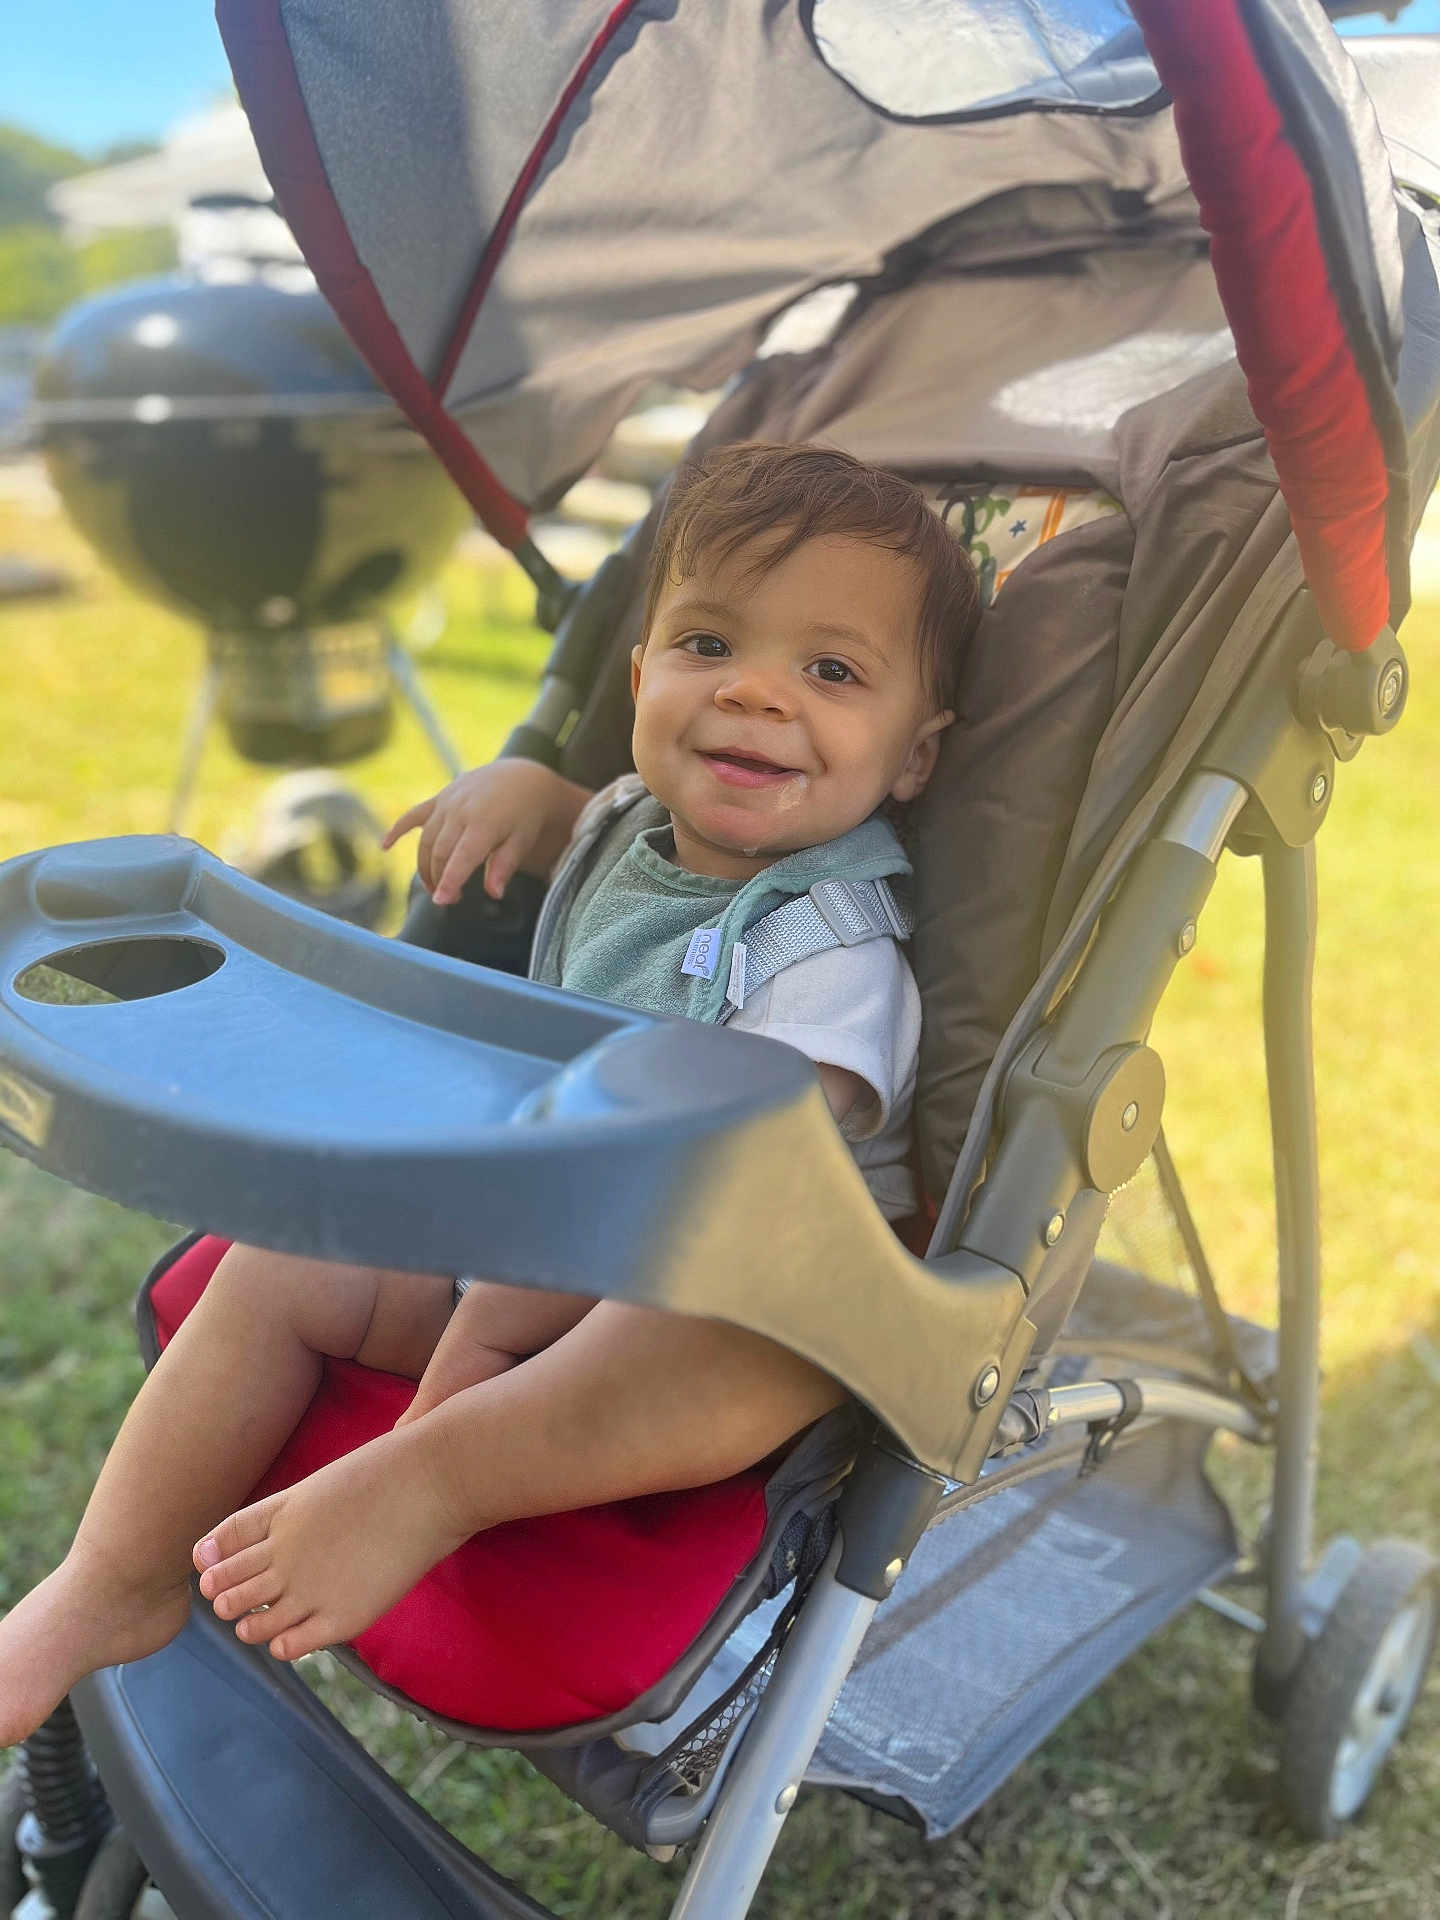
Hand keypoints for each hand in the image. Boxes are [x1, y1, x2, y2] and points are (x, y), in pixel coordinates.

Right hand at [383, 760, 591, 905]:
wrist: (521, 778)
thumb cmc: (525, 814)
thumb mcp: (522, 840)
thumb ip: (504, 866)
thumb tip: (494, 893)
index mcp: (483, 823)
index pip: (461, 858)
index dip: (450, 881)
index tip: (442, 901)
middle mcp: (460, 811)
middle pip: (439, 853)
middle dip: (440, 879)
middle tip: (451, 900)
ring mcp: (447, 802)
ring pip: (426, 841)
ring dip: (426, 866)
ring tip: (435, 886)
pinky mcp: (440, 798)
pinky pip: (413, 815)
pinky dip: (398, 830)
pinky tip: (385, 846)